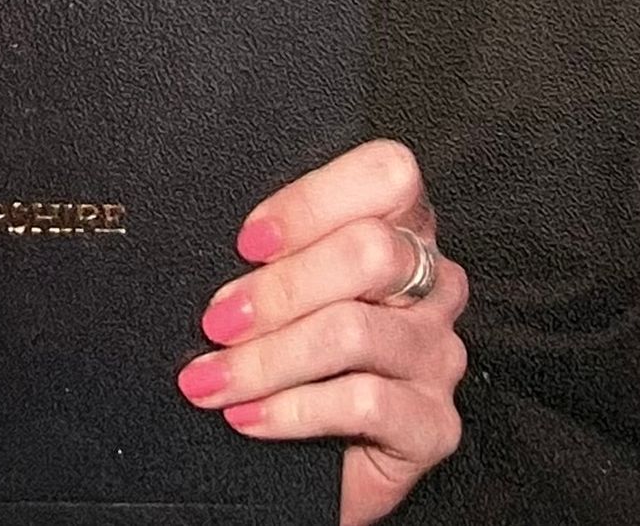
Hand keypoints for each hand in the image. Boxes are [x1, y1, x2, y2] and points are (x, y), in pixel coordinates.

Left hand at [175, 136, 468, 524]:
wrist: (313, 463)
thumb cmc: (290, 351)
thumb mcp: (280, 284)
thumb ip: (272, 249)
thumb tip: (200, 238)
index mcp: (402, 228)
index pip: (387, 175)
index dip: (313, 201)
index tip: (246, 241)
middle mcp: (434, 284)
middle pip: (370, 253)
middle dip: (278, 288)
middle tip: (217, 320)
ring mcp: (439, 354)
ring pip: (354, 331)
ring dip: (267, 357)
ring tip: (211, 378)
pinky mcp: (435, 425)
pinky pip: (365, 403)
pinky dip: (292, 409)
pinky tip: (248, 416)